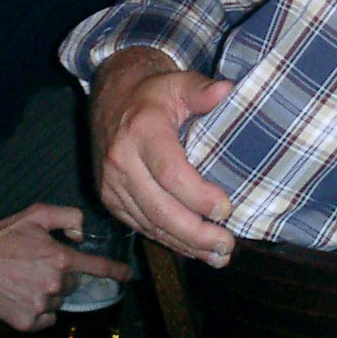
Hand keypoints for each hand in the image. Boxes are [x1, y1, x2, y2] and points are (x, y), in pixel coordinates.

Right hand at [0, 203, 131, 331]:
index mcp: (60, 258)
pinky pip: (46, 320)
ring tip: (24, 280)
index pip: (97, 267)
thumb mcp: (37, 214)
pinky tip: (21, 297)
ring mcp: (41, 306)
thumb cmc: (3, 235)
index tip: (128, 277)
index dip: (116, 272)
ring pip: (58, 303)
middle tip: (37, 266)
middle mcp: (55, 284)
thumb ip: (67, 217)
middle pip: (72, 284)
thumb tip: (82, 234)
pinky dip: (39, 312)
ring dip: (49, 294)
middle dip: (61, 276)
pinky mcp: (27, 322)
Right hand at [90, 48, 235, 265]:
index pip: (170, 173)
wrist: (110, 97)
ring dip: (185, 244)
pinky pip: (140, 226)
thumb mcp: (178, 82)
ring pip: (150, 223)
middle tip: (227, 245)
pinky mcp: (110, 198)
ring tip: (218, 255)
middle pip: (160, 209)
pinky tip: (192, 248)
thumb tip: (227, 90)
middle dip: (196, 233)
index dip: (198, 196)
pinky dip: (167, 240)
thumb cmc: (151, 93)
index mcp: (141, 131)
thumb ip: (202, 89)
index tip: (226, 209)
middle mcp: (121, 160)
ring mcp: (112, 184)